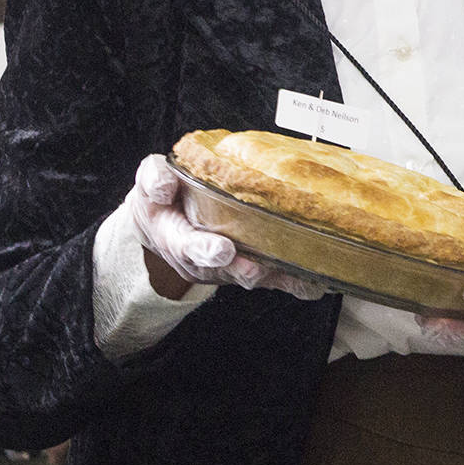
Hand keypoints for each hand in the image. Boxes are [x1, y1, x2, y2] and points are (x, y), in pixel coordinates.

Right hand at [128, 154, 324, 300]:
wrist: (166, 218)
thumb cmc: (164, 199)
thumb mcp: (150, 182)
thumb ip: (153, 179)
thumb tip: (164, 185)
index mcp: (176, 238)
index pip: (188, 246)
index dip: (204, 249)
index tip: (221, 250)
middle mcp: (202, 261)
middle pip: (222, 270)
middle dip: (240, 269)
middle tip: (255, 268)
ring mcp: (227, 267)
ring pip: (250, 277)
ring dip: (271, 278)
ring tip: (293, 276)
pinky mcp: (250, 268)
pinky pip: (272, 279)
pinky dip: (292, 283)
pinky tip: (313, 285)